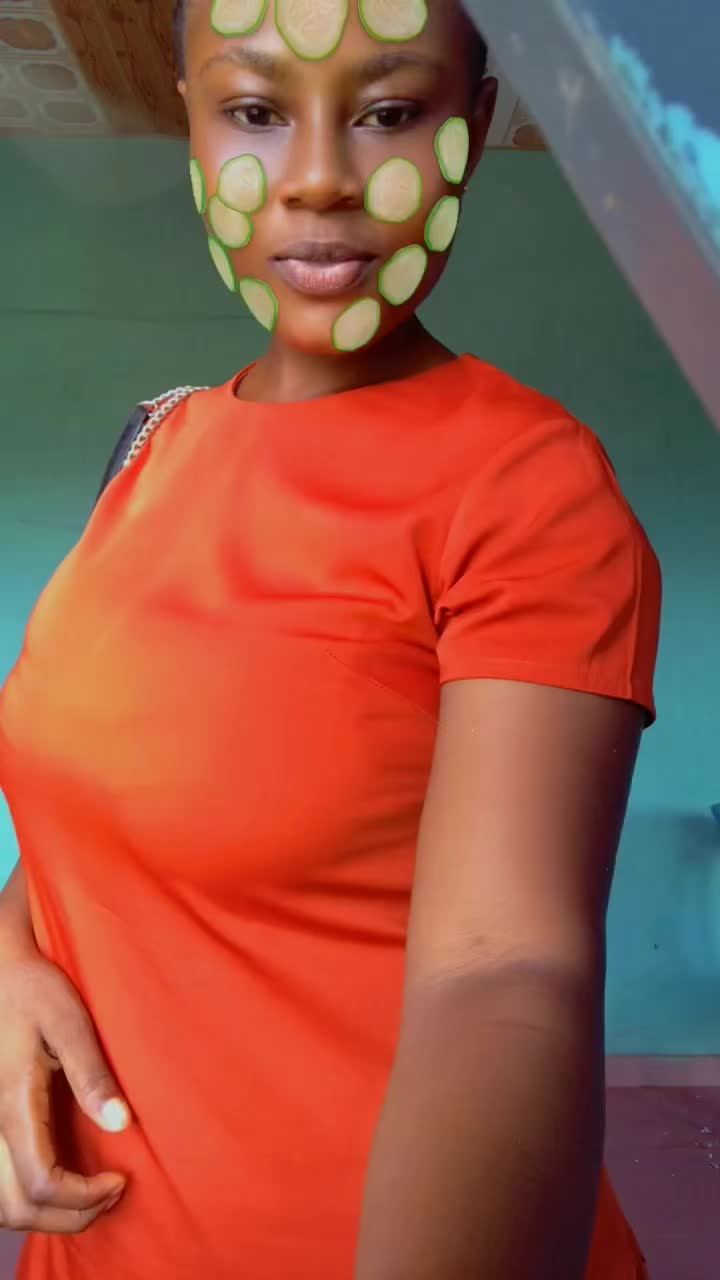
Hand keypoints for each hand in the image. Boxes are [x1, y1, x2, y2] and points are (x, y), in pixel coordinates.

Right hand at [0, 932, 130, 1232]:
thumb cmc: (32, 988)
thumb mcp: (68, 1020)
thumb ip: (91, 1073)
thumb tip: (120, 1123)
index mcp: (13, 1104)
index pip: (41, 1184)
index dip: (83, 1198)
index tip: (121, 1180)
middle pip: (15, 1209)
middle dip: (67, 1217)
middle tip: (110, 1195)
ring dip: (42, 1215)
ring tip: (88, 1196)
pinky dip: (24, 1200)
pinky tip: (58, 1182)